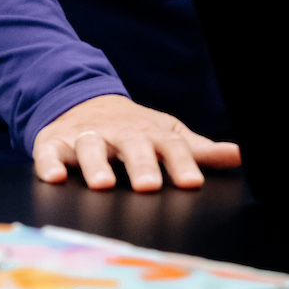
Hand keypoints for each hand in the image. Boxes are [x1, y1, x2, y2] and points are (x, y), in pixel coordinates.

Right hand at [32, 94, 240, 190]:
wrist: (84, 103)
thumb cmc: (134, 130)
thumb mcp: (167, 135)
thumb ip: (199, 151)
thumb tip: (239, 156)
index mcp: (150, 134)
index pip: (170, 147)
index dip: (182, 164)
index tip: (192, 183)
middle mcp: (119, 133)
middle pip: (132, 147)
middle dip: (140, 165)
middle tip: (148, 186)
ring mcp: (86, 136)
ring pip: (91, 148)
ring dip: (96, 164)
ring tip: (102, 184)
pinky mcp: (54, 142)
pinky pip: (50, 153)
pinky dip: (50, 164)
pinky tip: (55, 178)